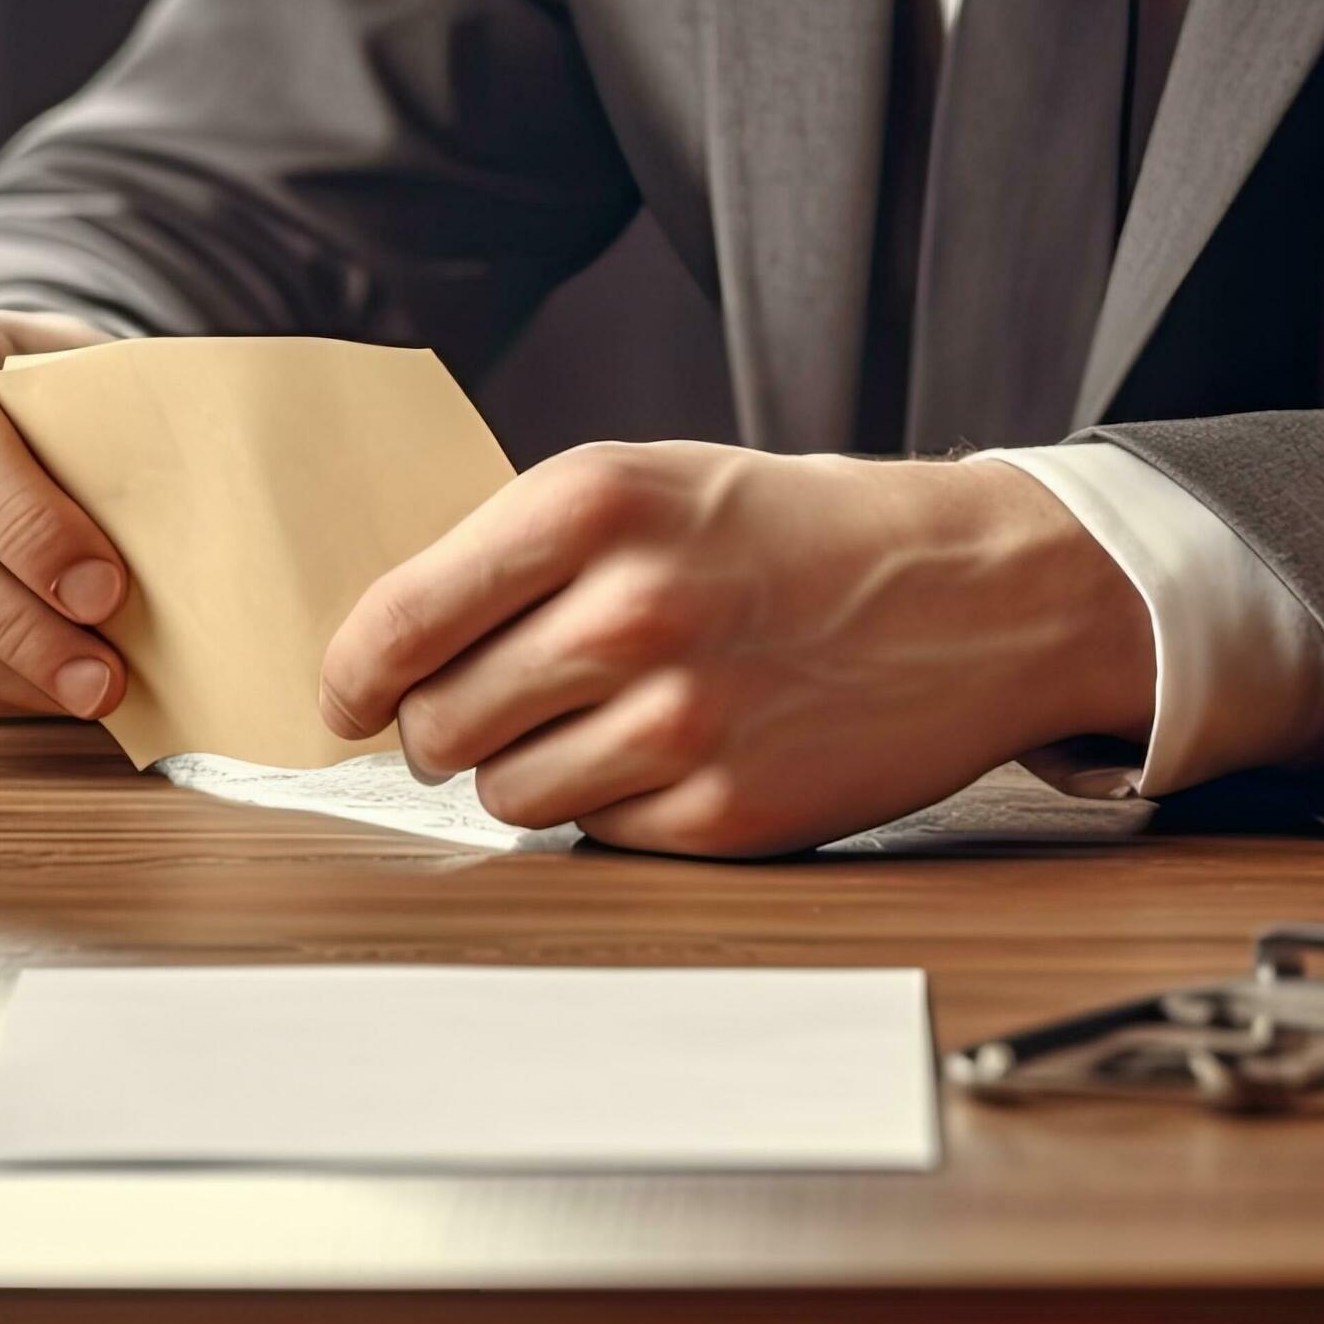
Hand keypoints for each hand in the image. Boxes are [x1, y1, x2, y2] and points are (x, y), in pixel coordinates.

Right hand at [0, 309, 129, 717]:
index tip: (106, 585)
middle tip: (103, 672)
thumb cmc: (47, 394)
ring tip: (88, 692)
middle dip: (21, 622)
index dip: (28, 522)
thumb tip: (198, 521)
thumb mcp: (82, 375)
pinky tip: (44, 690)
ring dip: (7, 670)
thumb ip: (114, 427)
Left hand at [317, 444, 1155, 855]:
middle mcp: (625, 610)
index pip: (397, 623)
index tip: (347, 697)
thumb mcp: (649, 486)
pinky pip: (592, 836)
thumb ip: (517, 555)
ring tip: (598, 724)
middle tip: (487, 709)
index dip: (352, 676)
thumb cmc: (793, 535)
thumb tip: (385, 654)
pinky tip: (674, 754)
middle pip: (436, 724)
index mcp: (589, 505)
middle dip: (440, 727)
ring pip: (503, 794)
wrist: (976, 593)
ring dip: (526, 772)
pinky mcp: (722, 812)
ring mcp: (677, 720)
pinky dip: (612, 808)